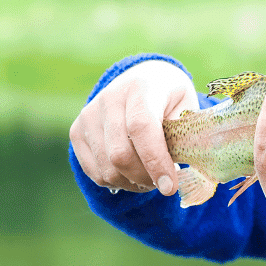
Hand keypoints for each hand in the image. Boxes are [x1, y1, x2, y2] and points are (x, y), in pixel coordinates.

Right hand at [69, 60, 196, 195]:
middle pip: (120, 153)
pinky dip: (116, 182)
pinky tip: (133, 175)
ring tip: (151, 179)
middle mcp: (109, 98)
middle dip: (145, 178)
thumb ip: (183, 134)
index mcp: (142, 88)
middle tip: (165, 184)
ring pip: (106, 167)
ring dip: (132, 183)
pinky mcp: (77, 130)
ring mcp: (89, 115)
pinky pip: (94, 171)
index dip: (155, 161)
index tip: (170, 187)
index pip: (142, 128)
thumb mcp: (187, 107)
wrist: (143, 78)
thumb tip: (177, 170)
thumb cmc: (171, 97)